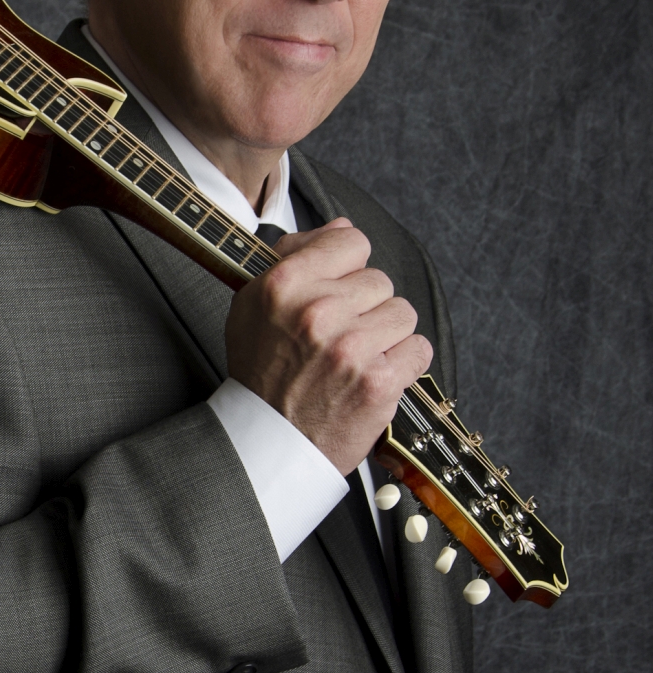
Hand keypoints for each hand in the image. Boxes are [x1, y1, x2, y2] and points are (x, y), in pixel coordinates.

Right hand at [225, 219, 432, 476]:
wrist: (268, 442)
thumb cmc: (261, 375)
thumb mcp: (254, 305)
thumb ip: (295, 258)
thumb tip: (341, 229)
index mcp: (285, 285)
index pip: (351, 241)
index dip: (349, 264)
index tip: (340, 286)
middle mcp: (318, 311)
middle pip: (379, 280)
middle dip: (365, 307)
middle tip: (338, 336)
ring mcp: (351, 347)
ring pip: (402, 313)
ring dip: (386, 335)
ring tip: (356, 358)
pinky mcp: (379, 381)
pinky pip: (418, 350)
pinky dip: (402, 365)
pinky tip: (373, 375)